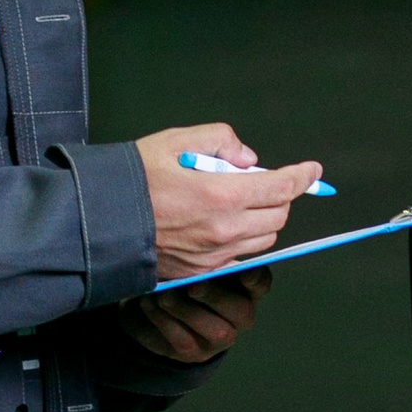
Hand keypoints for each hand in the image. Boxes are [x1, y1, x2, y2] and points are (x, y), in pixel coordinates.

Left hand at [118, 271, 266, 365]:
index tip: (245, 272)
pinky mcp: (193, 354)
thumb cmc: (179, 277)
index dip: (256, 279)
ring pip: (214, 330)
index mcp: (244, 288)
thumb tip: (197, 251)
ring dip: (186, 310)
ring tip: (163, 295)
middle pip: (241, 311)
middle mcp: (239, 317)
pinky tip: (150, 304)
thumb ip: (203, 260)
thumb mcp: (192, 266)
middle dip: (217, 297)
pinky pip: (183, 340)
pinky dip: (164, 321)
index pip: (260, 284)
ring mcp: (218, 339)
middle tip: (193, 286)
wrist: (153, 307)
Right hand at [139, 123, 325, 279]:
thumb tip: (247, 159)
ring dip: (262, 219)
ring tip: (238, 202)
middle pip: (278, 216)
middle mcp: (224, 231)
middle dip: (280, 197)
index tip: (312, 170)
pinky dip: (241, 238)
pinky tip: (220, 223)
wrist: (100, 221)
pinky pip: (239, 255)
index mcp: (222, 196)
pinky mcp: (202, 271)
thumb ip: (222, 141)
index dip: (302, 176)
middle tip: (262, 182)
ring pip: (263, 239)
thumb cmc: (134, 179)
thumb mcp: (177, 139)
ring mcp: (214, 255)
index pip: (281, 188)